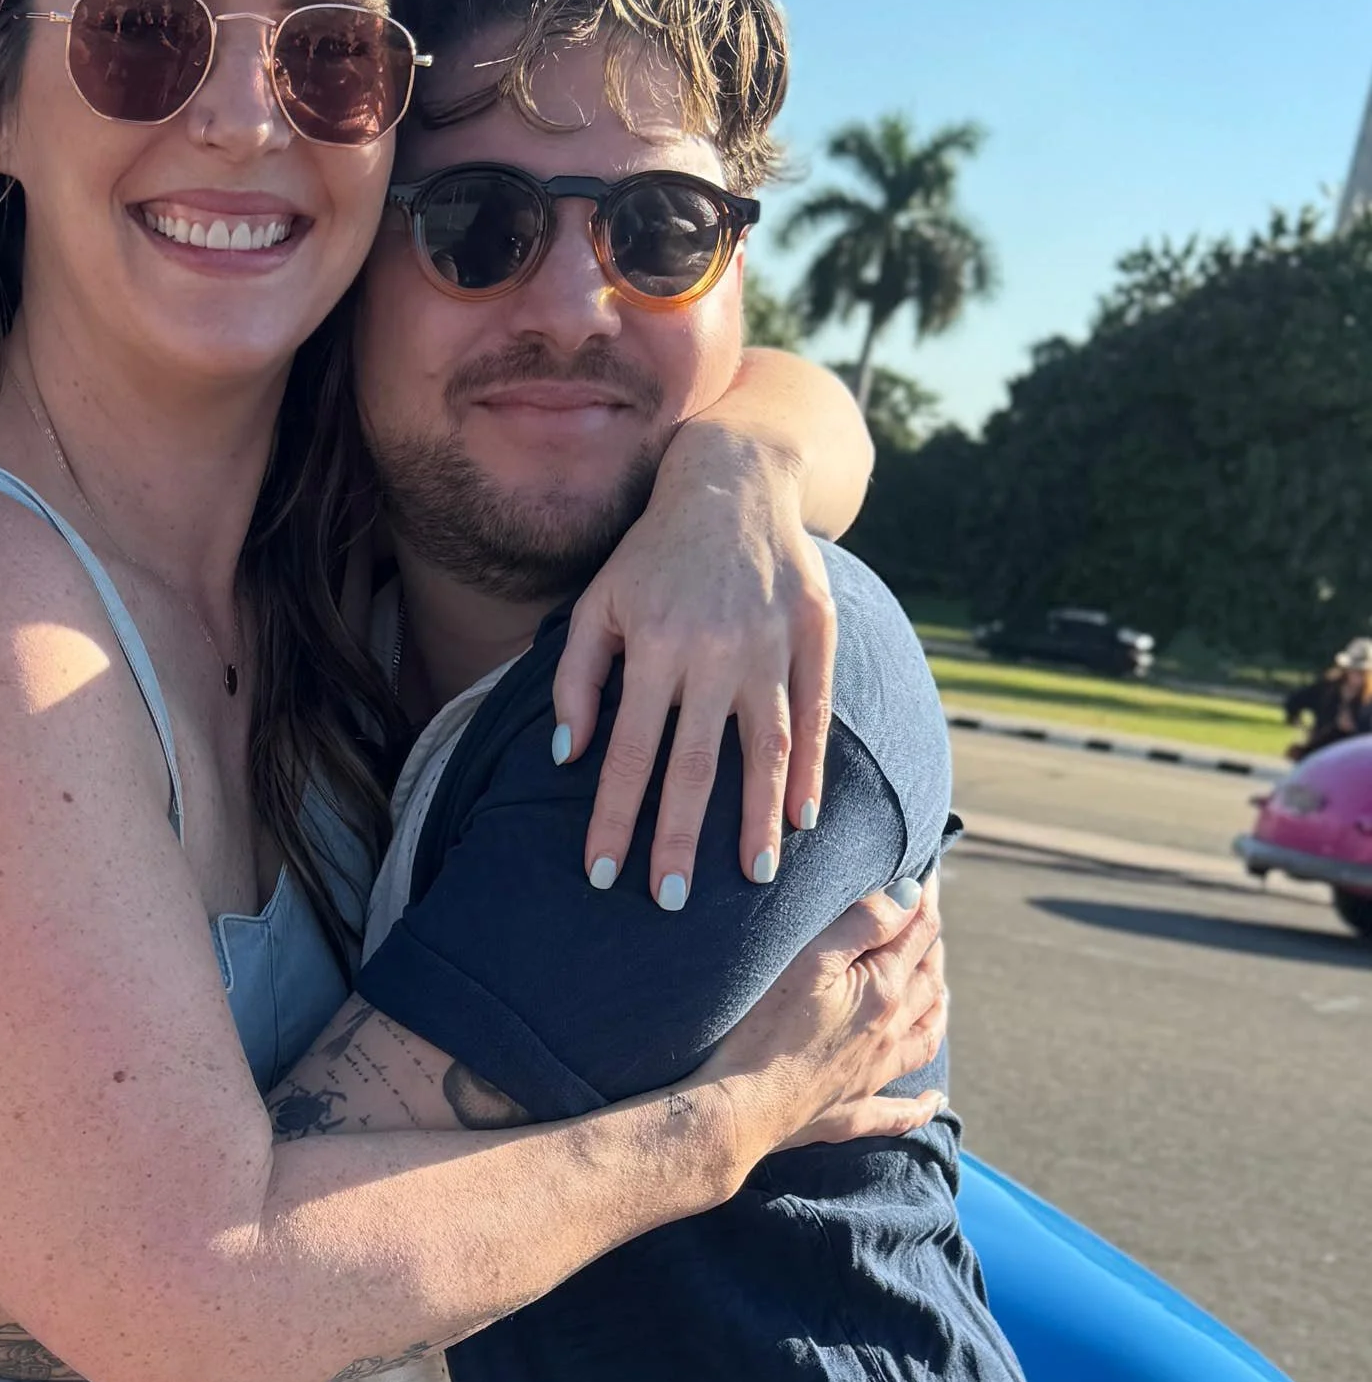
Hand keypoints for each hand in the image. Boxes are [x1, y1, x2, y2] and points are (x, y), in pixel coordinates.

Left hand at [549, 417, 837, 906]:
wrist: (733, 480)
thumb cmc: (652, 553)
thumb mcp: (597, 603)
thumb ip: (575, 679)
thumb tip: (566, 756)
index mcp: (653, 646)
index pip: (627, 753)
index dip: (614, 818)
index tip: (602, 875)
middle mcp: (712, 651)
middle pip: (693, 765)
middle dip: (678, 840)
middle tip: (670, 902)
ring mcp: (769, 645)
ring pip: (764, 750)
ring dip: (758, 820)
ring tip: (755, 879)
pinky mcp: (813, 636)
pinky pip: (814, 715)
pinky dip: (809, 769)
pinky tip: (802, 819)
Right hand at [703, 884, 946, 1168]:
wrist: (741, 1108)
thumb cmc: (766, 1029)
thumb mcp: (812, 961)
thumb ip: (864, 924)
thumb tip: (909, 896)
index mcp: (883, 991)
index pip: (917, 934)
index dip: (923, 900)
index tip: (926, 877)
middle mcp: (890, 1033)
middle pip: (928, 983)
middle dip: (931, 949)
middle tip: (925, 925)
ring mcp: (873, 1077)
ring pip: (925, 1040)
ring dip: (937, 1012)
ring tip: (940, 995)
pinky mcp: (851, 1114)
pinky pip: (899, 1113)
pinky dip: (922, 1107)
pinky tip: (934, 1103)